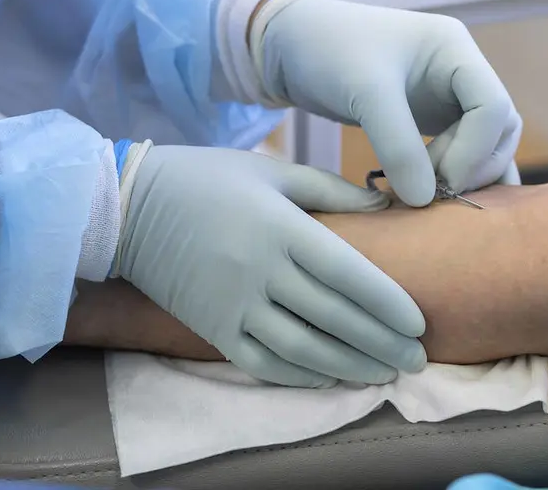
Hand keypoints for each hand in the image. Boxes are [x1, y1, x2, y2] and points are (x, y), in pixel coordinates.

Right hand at [115, 145, 426, 386]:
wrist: (128, 207)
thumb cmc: (208, 179)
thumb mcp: (273, 170)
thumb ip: (331, 190)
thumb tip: (386, 207)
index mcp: (281, 227)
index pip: (348, 274)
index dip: (388, 303)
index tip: (419, 323)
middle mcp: (260, 271)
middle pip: (334, 318)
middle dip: (382, 343)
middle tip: (417, 359)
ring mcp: (233, 305)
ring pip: (303, 349)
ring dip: (349, 366)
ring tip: (384, 373)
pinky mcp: (211, 328)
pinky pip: (263, 363)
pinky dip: (300, 375)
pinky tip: (331, 377)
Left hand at [257, 0, 522, 205]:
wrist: (290, 44)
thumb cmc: (326, 50)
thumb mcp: (363, 94)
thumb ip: (397, 145)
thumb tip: (426, 200)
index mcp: (454, 49)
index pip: (493, 107)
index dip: (474, 151)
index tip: (438, 181)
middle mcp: (461, 71)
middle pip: (501, 129)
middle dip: (473, 166)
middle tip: (431, 193)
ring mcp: (449, 95)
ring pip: (487, 143)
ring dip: (469, 175)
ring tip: (431, 198)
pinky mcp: (431, 118)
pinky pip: (462, 151)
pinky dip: (458, 176)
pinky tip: (439, 203)